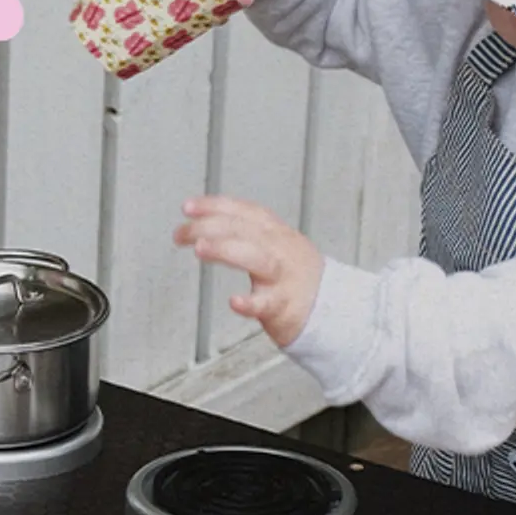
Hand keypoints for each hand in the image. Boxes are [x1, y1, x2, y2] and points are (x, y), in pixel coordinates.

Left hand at [175, 197, 322, 346]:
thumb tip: (204, 224)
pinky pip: (267, 304)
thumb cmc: (295, 278)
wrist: (335, 308)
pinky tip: (234, 302)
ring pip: (257, 258)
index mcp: (276, 233)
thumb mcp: (276, 245)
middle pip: (244, 230)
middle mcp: (280, 249)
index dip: (216, 206)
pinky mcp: (285, 306)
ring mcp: (284, 277)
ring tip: (199, 248)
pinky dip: (250, 303)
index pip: (244, 212)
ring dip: (226, 250)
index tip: (187, 207)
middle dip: (209, 226)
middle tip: (180, 233)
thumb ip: (246, 234)